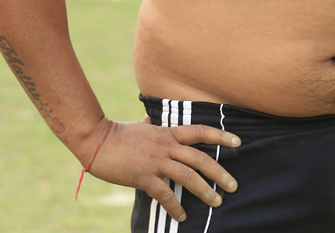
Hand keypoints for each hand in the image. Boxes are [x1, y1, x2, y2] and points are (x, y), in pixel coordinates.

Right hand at [85, 117, 240, 222]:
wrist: (96, 141)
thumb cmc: (119, 134)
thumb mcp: (141, 126)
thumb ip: (151, 124)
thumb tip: (151, 117)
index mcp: (169, 133)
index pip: (201, 131)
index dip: (221, 136)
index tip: (239, 143)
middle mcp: (167, 145)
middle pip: (201, 158)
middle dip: (220, 173)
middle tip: (233, 186)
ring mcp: (156, 161)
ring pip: (187, 175)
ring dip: (204, 190)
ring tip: (216, 202)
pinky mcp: (143, 176)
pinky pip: (164, 193)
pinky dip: (175, 206)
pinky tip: (182, 216)